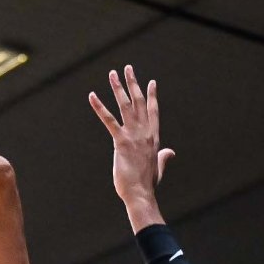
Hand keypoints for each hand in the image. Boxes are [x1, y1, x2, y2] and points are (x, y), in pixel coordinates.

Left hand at [88, 65, 173, 218]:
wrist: (141, 194)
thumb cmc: (148, 185)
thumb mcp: (158, 167)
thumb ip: (164, 157)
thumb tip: (171, 152)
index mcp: (153, 138)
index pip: (153, 111)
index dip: (152, 96)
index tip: (151, 82)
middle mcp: (145, 133)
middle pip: (139, 102)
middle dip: (133, 83)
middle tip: (128, 68)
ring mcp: (133, 136)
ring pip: (125, 106)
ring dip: (118, 88)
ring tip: (113, 73)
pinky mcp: (121, 142)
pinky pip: (108, 120)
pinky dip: (99, 107)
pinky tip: (92, 96)